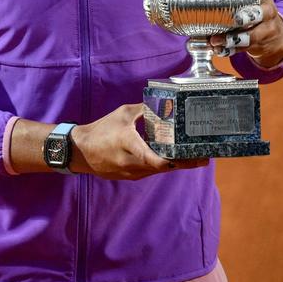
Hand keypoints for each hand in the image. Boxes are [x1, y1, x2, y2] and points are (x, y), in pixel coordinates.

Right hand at [70, 104, 207, 179]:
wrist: (80, 151)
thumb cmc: (101, 130)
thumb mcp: (122, 114)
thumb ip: (143, 110)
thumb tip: (165, 104)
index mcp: (128, 145)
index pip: (155, 160)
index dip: (175, 161)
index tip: (194, 157)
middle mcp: (130, 162)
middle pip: (163, 167)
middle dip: (183, 162)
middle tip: (202, 157)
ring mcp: (130, 173)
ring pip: (157, 171)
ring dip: (172, 165)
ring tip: (191, 158)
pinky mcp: (129, 177)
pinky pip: (149, 172)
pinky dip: (160, 166)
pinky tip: (169, 159)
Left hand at [208, 0, 282, 68]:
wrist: (275, 37)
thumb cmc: (253, 10)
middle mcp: (268, 10)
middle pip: (262, 12)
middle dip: (247, 16)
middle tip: (235, 19)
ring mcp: (266, 28)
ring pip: (253, 34)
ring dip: (233, 38)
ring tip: (215, 40)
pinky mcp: (259, 44)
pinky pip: (245, 48)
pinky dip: (229, 49)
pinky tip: (218, 49)